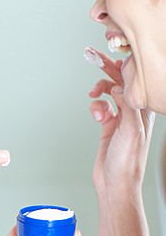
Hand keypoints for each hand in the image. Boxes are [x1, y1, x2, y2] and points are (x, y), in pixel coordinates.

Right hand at [86, 47, 154, 194]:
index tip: (108, 51)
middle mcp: (134, 109)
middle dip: (105, 67)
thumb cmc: (128, 161)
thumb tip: (119, 82)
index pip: (134, 78)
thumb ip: (126, 103)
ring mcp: (121, 116)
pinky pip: (100, 106)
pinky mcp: (109, 125)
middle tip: (90, 54)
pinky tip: (96, 115)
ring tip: (92, 94)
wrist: (115, 184)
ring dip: (98, 91)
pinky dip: (95, 107)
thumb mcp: (131, 129)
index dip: (121, 63)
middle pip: (119, 80)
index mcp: (144, 108)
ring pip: (108, 91)